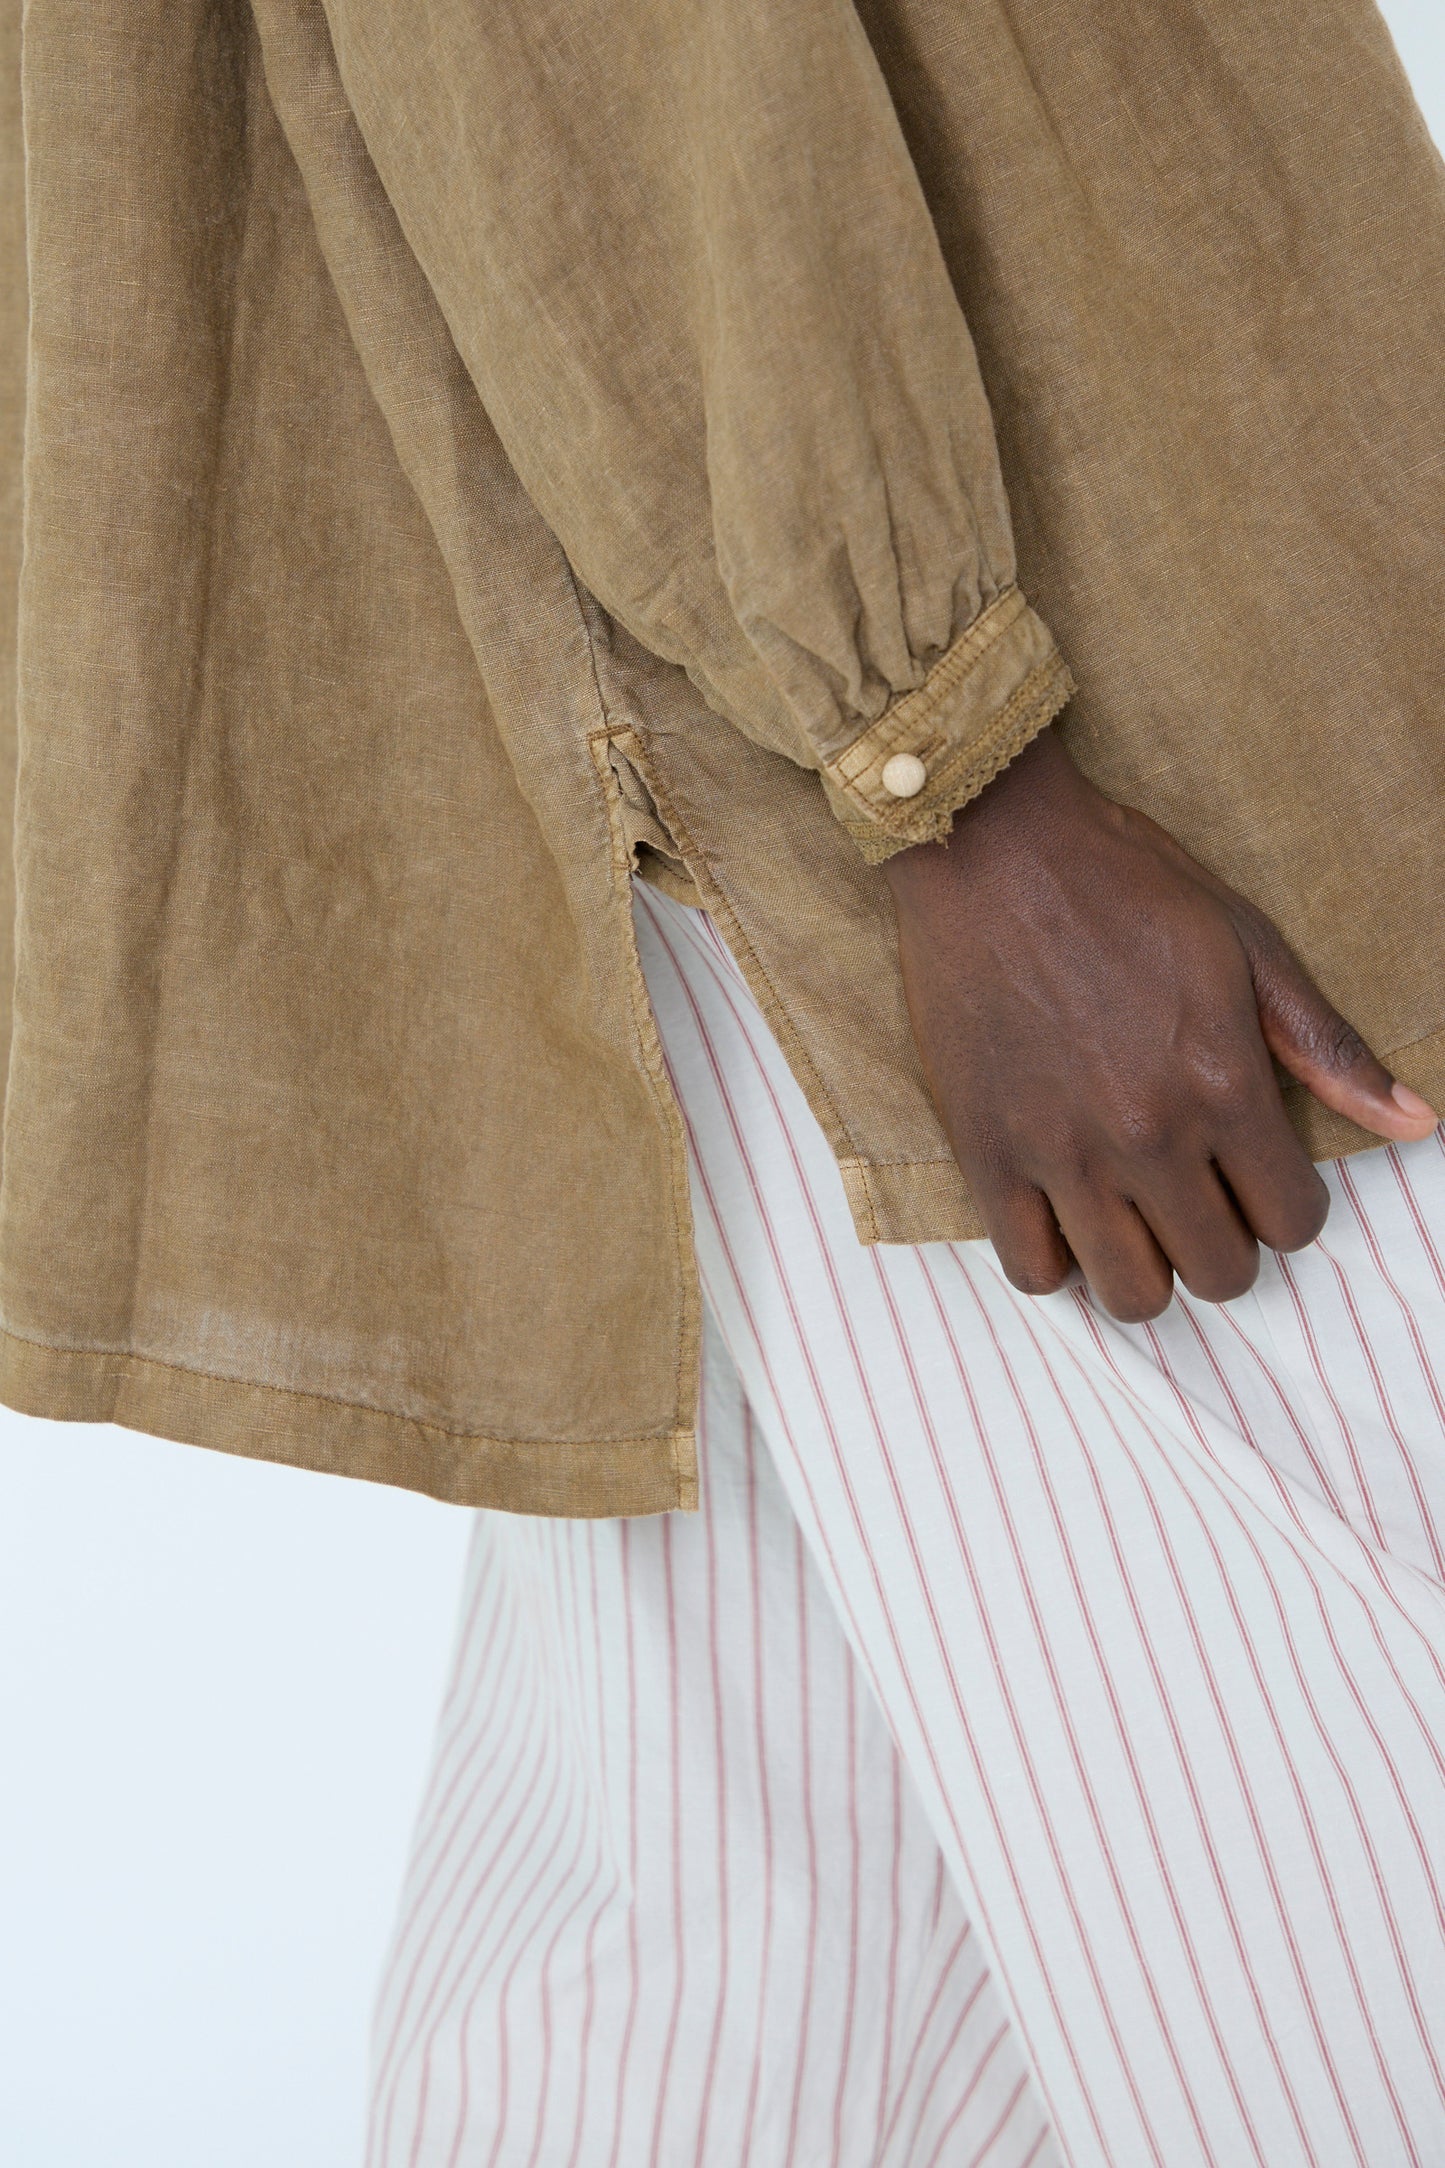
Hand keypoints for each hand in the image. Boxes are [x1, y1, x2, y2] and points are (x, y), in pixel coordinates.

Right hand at [882, 727, 1437, 1321]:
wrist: (994, 848)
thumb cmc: (1124, 883)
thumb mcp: (1247, 945)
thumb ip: (1326, 1045)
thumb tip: (1415, 1120)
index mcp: (1223, 1082)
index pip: (1290, 1221)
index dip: (1286, 1209)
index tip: (1259, 1179)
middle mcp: (1147, 1133)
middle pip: (1217, 1272)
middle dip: (1223, 1248)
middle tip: (1199, 1202)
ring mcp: (1061, 1151)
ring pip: (1129, 1293)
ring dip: (1146, 1271)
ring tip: (1134, 1221)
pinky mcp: (987, 1151)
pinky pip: (1031, 1268)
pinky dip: (1057, 1262)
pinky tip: (1066, 1216)